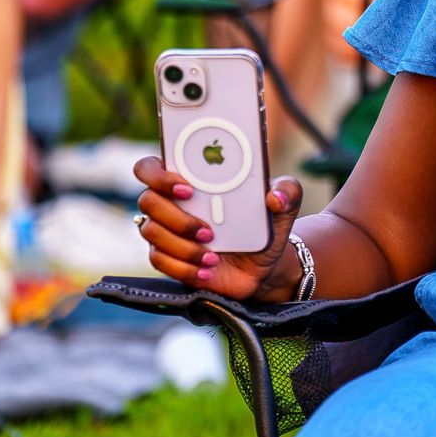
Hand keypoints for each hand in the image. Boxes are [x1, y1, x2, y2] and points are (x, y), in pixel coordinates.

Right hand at [133, 157, 304, 300]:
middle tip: (208, 230)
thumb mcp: (283, 206)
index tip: (188, 188)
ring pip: (151, 233)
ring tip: (212, 255)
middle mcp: (171, 203)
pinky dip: (184, 268)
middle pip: (147, 200)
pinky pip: (160, 262)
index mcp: (189, 179)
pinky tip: (208, 269)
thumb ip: (287, 191)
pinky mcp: (168, 259)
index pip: (150, 167)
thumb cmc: (264, 225)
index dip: (158, 174)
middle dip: (175, 216)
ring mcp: (165, 232)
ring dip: (182, 246)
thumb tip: (275, 196)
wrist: (262, 264)